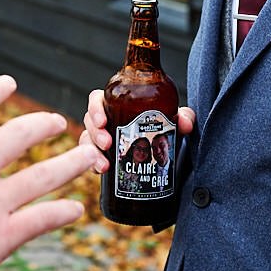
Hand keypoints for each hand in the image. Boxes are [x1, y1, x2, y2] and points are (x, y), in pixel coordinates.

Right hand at [81, 89, 195, 173]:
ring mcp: (103, 140)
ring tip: (105, 164)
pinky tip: (102, 170)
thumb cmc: (164, 130)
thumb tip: (184, 123)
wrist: (166, 154)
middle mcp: (108, 121)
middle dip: (95, 133)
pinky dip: (93, 165)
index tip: (103, 121)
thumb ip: (183, 117)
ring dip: (92, 151)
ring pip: (87, 141)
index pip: (98, 100)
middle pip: (89, 121)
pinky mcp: (104, 157)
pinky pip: (90, 159)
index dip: (95, 108)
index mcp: (119, 106)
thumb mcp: (174, 122)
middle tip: (108, 143)